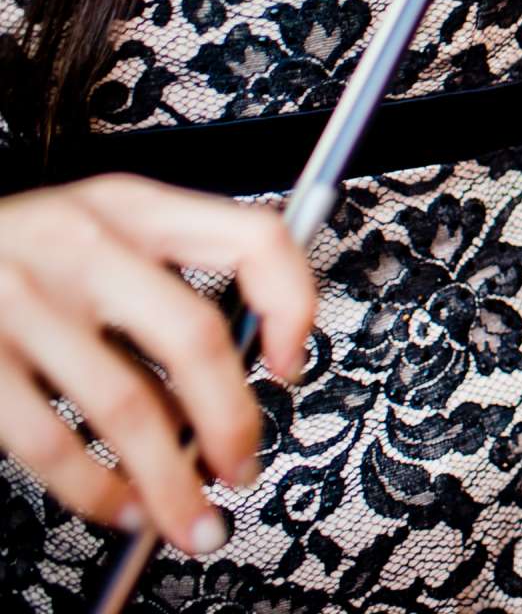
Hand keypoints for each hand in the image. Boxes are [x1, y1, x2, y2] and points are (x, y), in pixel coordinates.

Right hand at [0, 175, 316, 554]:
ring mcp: (24, 301)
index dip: (291, 307)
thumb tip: (229, 387)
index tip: (290, 365)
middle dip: (232, 422)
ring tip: (189, 515)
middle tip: (242, 466)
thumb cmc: (9, 256)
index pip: (252, 239)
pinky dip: (100, 491)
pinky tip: (122, 507)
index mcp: (132, 207)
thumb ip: (160, 289)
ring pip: (129, 406)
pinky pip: (54, 443)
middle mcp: (84, 245)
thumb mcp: (91, 240)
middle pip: (196, 338)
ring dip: (172, 480)